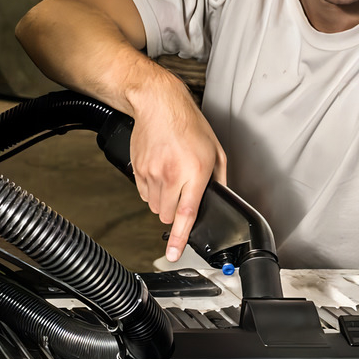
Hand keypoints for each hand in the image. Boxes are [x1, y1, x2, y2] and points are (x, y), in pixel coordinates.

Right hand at [128, 83, 225, 262]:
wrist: (158, 104)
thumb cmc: (188, 123)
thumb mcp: (215, 150)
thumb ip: (220, 178)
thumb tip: (221, 196)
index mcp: (194, 172)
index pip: (185, 214)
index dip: (179, 238)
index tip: (173, 254)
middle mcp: (171, 175)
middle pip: (167, 215)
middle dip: (175, 212)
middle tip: (182, 193)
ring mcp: (151, 173)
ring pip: (155, 207)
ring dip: (163, 201)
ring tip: (171, 178)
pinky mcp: (138, 170)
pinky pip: (144, 194)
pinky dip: (152, 191)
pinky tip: (160, 172)